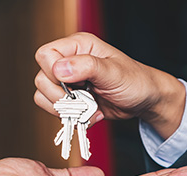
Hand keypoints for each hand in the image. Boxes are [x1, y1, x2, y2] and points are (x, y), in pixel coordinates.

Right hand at [34, 32, 185, 138]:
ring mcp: (67, 81)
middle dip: (61, 96)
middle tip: (85, 100)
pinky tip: (90, 114)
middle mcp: (69, 61)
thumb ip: (88, 67)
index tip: (75, 84)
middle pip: (42, 79)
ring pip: (43, 96)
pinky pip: (53, 109)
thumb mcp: (115, 72)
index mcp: (78, 46)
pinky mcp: (70, 99)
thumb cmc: (135, 81)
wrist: (144, 100)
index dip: (54, 72)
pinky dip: (70, 116)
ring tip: (90, 108)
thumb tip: (59, 68)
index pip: (45, 55)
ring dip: (66, 109)